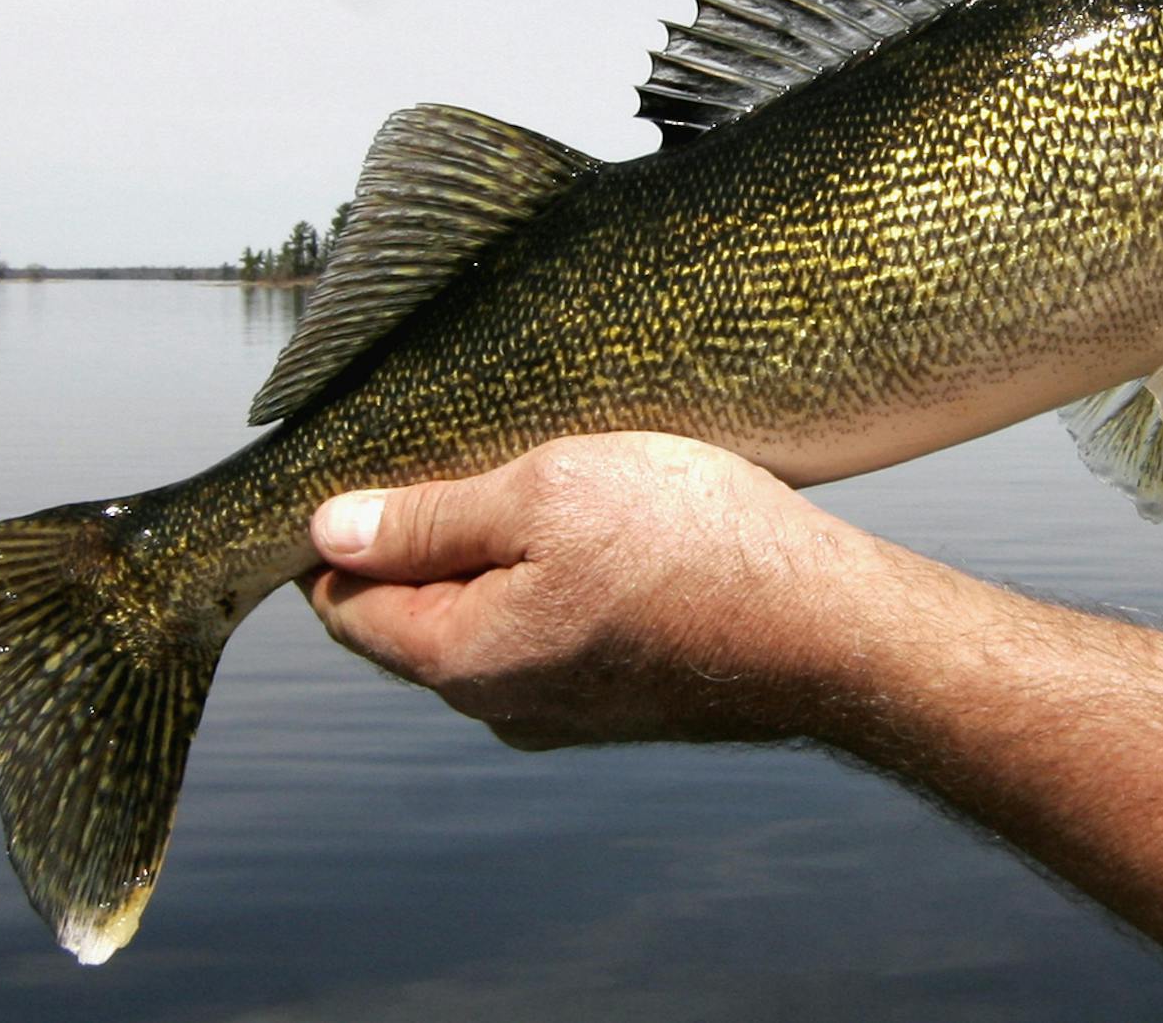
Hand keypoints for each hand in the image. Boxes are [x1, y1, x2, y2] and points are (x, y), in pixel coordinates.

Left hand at [303, 432, 886, 748]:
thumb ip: (430, 516)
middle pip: (415, 612)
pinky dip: (558, 578)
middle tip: (475, 452)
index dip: (340, 531)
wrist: (833, 630)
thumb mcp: (546, 494)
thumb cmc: (694, 548)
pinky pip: (553, 630)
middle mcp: (502, 704)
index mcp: (461, 660)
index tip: (372, 463)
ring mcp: (566, 709)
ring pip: (491, 617)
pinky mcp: (622, 696)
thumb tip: (329, 530)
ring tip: (553, 483)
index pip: (344, 603)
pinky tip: (606, 531)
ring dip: (502, 554)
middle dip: (427, 537)